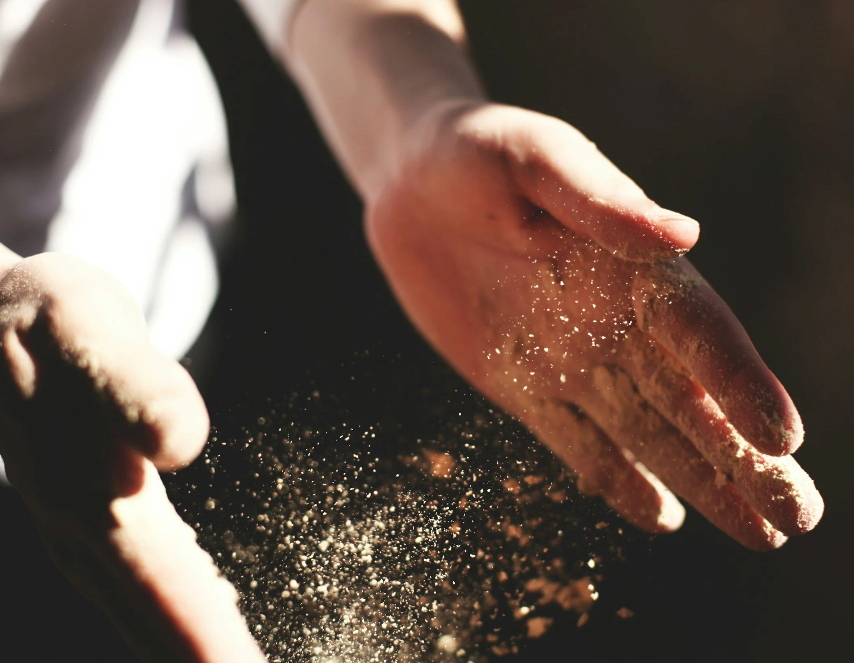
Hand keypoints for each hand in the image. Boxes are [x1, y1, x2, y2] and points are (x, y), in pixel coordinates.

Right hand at [0, 248, 264, 661]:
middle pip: (153, 617)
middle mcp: (83, 526)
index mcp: (93, 497)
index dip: (206, 645)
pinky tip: (189, 623)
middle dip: (201, 658)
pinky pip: (135, 581)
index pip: (167, 591)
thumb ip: (135, 388)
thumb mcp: (89, 332)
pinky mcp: (86, 510)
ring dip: (180, 646)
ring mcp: (79, 524)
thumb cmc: (48, 318)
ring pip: (138, 606)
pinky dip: (168, 613)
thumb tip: (181, 444)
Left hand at [366, 102, 822, 549]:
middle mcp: (615, 323)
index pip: (701, 333)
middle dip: (747, 459)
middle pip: (692, 400)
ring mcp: (571, 360)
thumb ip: (601, 201)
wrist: (414, 185)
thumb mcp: (537, 161)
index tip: (784, 438)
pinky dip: (616, 480)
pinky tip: (659, 517)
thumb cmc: (480, 153)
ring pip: (647, 434)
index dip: (742, 383)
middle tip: (802, 517)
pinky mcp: (522, 385)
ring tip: (760, 534)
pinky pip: (574, 441)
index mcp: (634, 267)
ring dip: (702, 483)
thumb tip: (683, 237)